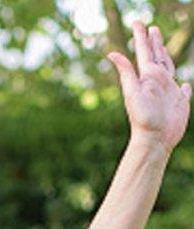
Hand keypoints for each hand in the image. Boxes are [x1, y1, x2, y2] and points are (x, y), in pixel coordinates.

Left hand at [109, 22, 190, 151]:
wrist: (154, 139)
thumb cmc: (143, 117)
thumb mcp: (132, 92)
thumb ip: (125, 72)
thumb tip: (110, 53)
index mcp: (147, 76)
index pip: (144, 52)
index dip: (142, 37)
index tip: (138, 23)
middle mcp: (157, 81)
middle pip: (157, 57)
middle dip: (154, 42)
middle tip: (151, 29)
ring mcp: (168, 91)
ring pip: (169, 68)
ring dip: (166, 56)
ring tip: (162, 47)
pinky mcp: (179, 102)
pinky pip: (184, 91)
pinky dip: (185, 86)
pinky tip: (184, 84)